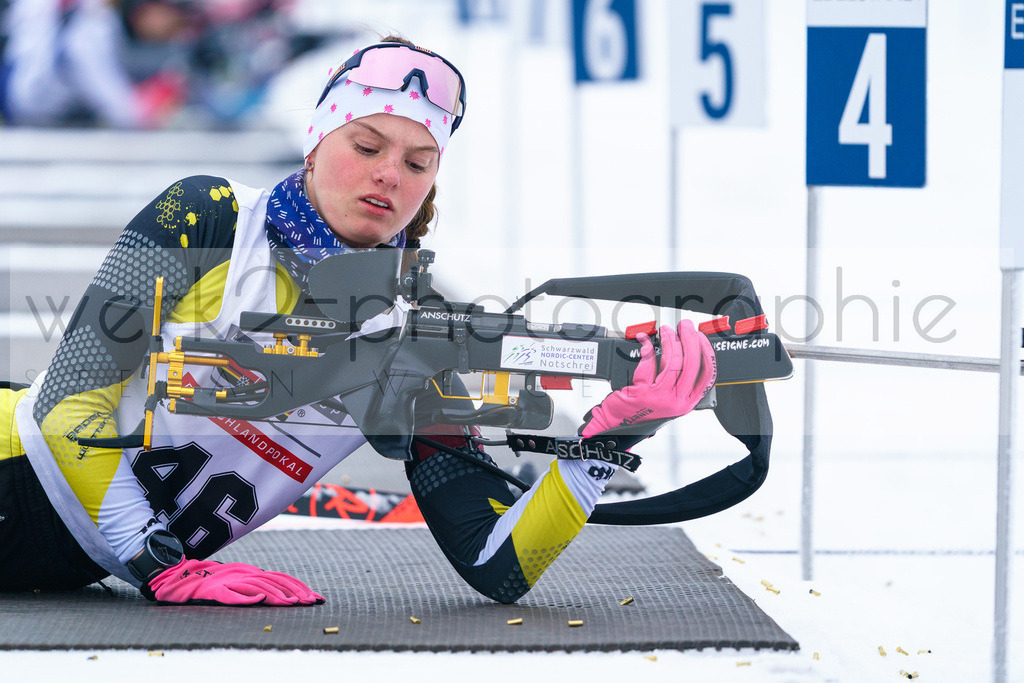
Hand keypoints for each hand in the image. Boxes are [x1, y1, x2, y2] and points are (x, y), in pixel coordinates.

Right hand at [147, 559, 324, 605]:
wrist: (179, 577)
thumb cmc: (210, 582)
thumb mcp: (237, 581)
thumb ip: (256, 586)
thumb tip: (280, 596)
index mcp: (251, 572)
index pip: (281, 577)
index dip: (300, 587)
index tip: (316, 597)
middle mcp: (244, 574)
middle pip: (274, 581)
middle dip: (295, 592)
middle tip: (311, 602)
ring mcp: (230, 581)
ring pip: (258, 587)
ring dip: (277, 595)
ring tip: (292, 603)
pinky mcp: (216, 590)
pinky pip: (232, 594)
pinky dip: (247, 597)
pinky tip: (261, 600)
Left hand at [583, 320, 716, 436]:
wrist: (616, 423)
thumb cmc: (640, 410)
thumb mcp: (667, 399)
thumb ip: (677, 380)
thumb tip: (683, 350)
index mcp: (687, 402)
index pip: (707, 376)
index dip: (707, 352)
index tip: (701, 337)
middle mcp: (677, 402)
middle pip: (691, 365)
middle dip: (689, 340)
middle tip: (684, 326)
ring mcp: (661, 398)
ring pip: (672, 362)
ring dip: (670, 341)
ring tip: (666, 331)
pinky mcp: (644, 392)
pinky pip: (650, 363)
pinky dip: (648, 348)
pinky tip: (645, 340)